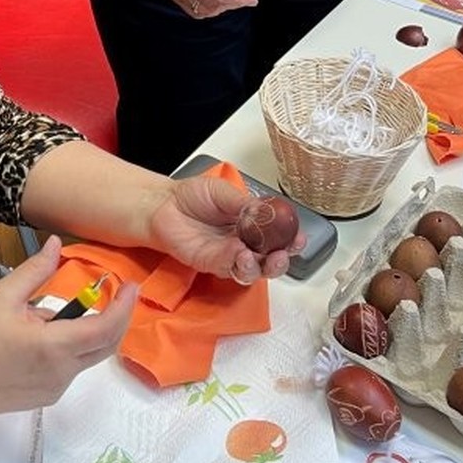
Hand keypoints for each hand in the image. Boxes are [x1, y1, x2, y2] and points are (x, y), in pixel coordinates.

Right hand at [0, 237, 136, 441]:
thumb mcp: (2, 296)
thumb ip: (35, 270)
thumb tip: (57, 244)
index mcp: (54, 346)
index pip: (106, 328)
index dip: (124, 307)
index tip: (131, 286)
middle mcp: (62, 372)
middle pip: (106, 346)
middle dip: (117, 319)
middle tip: (116, 294)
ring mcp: (56, 389)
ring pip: (87, 358)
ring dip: (86, 333)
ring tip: (49, 314)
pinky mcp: (47, 398)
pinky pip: (70, 369)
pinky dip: (69, 349)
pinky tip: (39, 338)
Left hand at [148, 174, 304, 282]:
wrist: (164, 204)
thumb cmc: (192, 197)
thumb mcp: (223, 192)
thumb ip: (244, 204)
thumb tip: (265, 211)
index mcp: (252, 224)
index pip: (278, 237)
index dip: (291, 241)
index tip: (298, 238)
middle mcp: (244, 243)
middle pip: (270, 260)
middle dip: (281, 261)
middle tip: (283, 254)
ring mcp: (229, 256)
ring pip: (253, 271)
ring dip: (261, 267)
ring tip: (260, 257)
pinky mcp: (212, 264)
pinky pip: (230, 268)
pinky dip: (238, 263)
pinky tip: (240, 254)